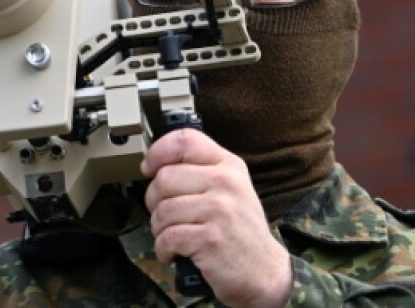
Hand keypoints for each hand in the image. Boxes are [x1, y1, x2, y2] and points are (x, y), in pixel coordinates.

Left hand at [142, 130, 291, 307]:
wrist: (265, 273)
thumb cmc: (239, 230)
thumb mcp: (231, 189)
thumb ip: (200, 171)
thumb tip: (154, 164)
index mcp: (229, 166)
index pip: (185, 141)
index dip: (158, 151)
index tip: (148, 167)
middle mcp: (226, 183)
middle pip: (165, 177)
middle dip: (154, 200)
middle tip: (163, 215)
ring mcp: (220, 210)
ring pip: (163, 209)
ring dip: (158, 228)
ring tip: (171, 236)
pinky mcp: (211, 239)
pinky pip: (168, 237)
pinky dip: (163, 248)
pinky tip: (172, 252)